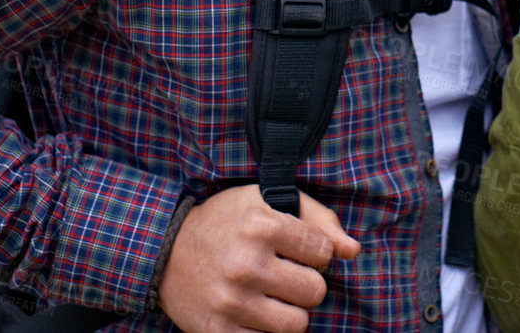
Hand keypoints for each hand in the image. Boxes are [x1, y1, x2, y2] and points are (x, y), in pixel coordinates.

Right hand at [157, 184, 359, 332]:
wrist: (166, 251)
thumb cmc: (226, 222)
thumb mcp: (267, 201)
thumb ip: (318, 219)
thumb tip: (353, 250)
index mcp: (262, 226)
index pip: (323, 251)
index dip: (315, 251)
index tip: (297, 250)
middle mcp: (247, 264)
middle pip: (315, 292)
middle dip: (306, 284)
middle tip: (287, 275)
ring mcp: (232, 301)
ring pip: (297, 324)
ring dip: (291, 312)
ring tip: (274, 297)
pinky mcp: (218, 331)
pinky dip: (268, 331)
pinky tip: (256, 313)